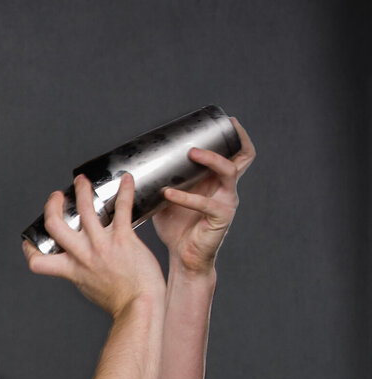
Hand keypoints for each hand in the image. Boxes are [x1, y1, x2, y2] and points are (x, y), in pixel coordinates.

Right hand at [23, 172, 164, 317]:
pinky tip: (127, 180)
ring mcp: (102, 245)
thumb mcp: (89, 288)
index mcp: (71, 269)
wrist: (140, 304)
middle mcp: (82, 255)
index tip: (31, 240)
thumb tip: (82, 265)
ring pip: (85, 208)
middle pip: (54, 224)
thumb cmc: (119, 300)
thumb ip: (81, 272)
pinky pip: (122, 208)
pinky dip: (125, 190)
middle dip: (52, 206)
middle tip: (57, 197)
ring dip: (82, 190)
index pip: (37, 260)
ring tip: (82, 181)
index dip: (29, 248)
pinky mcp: (123, 238)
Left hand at [153, 118, 255, 274]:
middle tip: (209, 131)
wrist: (183, 257)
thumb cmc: (176, 227)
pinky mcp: (221, 218)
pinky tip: (168, 194)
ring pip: (229, 172)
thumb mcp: (167, 198)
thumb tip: (135, 165)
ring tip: (191, 154)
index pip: (238, 153)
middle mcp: (226, 188)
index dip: (237, 136)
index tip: (227, 121)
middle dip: (233, 139)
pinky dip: (185, 197)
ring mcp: (226, 202)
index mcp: (217, 181)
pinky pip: (205, 204)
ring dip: (210, 160)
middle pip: (244, 156)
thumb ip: (160, 181)